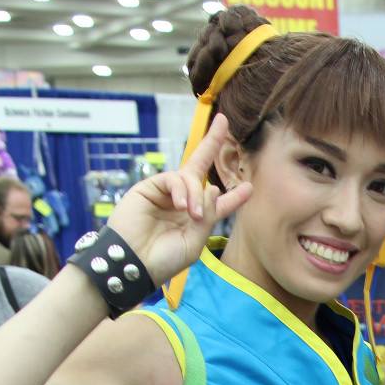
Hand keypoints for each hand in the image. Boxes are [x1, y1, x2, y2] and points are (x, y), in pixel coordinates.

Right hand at [103, 114, 251, 286]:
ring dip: (195, 193)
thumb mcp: (194, 242)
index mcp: (196, 221)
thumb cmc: (164, 259)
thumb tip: (212, 186)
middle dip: (212, 144)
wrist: (134, 262)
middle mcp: (183, 203)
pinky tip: (181, 206)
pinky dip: (181, 190)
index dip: (235, 197)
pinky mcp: (150, 187)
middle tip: (223, 121)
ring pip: (189, 178)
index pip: (218, 204)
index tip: (249, 187)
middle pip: (200, 170)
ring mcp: (166, 194)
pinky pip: (172, 179)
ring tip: (191, 214)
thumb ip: (207, 216)